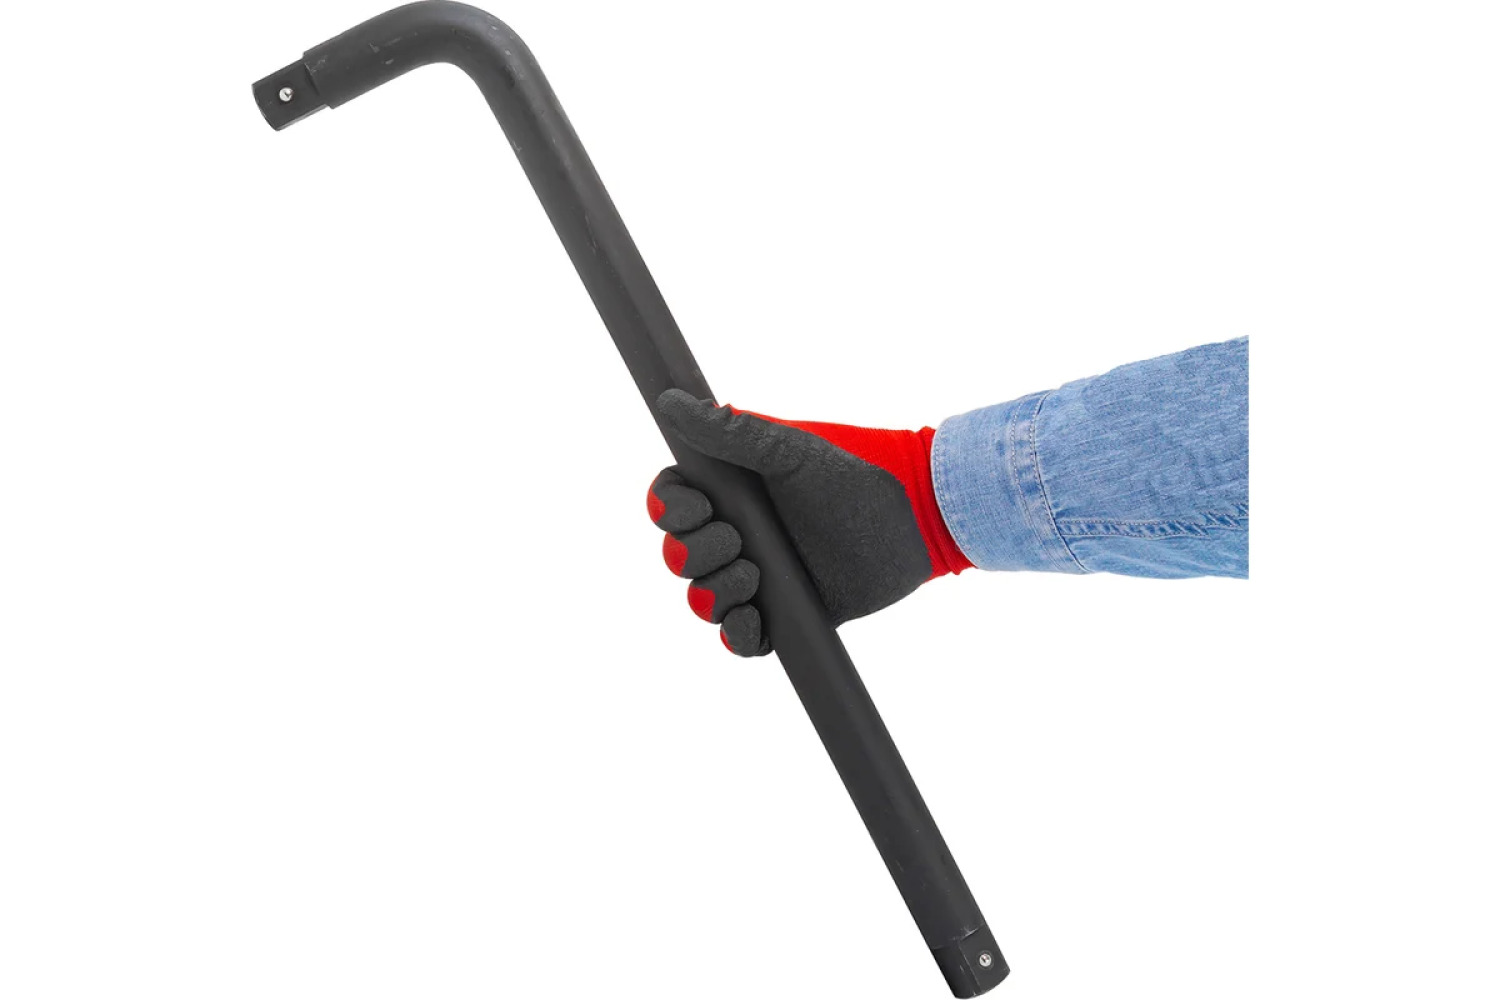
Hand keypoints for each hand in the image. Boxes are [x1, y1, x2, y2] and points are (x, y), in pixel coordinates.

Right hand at [646, 389, 969, 655]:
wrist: (911, 521)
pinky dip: (736, 634)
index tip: (696, 508)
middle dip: (694, 552)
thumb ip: (731, 432)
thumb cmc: (854, 476)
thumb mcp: (791, 450)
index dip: (671, 510)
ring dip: (713, 592)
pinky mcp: (783, 616)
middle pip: (679, 556)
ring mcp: (757, 578)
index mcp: (730, 493)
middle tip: (736, 540)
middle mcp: (736, 535)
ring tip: (752, 575)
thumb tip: (671, 402)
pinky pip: (740, 638)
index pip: (671, 504)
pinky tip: (751, 619)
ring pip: (703, 599)